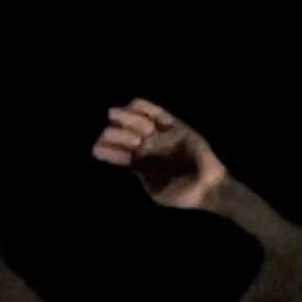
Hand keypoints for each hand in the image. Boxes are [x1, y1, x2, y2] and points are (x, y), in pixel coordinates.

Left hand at [90, 98, 226, 209]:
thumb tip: (129, 162)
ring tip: (114, 115)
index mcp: (139, 165)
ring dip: (125, 118)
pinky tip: (134, 106)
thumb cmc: (181, 194)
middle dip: (114, 132)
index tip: (95, 148)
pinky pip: (157, 113)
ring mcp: (160, 136)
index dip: (106, 149)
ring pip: (137, 120)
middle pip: (124, 134)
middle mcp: (147, 148)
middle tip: (107, 132)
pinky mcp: (174, 126)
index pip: (118, 154)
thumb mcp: (156, 191)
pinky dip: (146, 108)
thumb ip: (143, 176)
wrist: (206, 186)